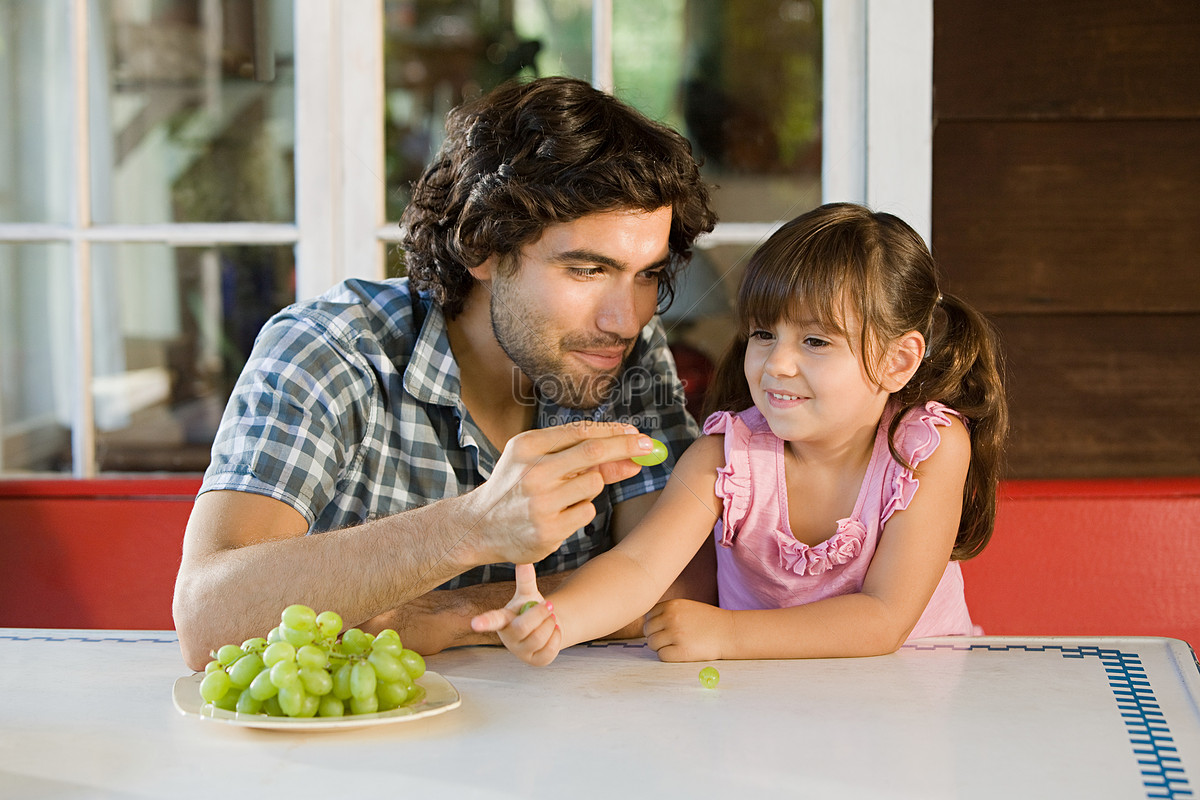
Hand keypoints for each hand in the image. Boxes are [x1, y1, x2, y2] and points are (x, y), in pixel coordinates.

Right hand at [463, 421, 655, 565]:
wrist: (479, 527)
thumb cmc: (514, 487)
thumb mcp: (535, 460)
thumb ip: (578, 454)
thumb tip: (630, 454)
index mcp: (527, 446)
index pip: (581, 432)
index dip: (614, 432)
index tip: (637, 433)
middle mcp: (532, 472)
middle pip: (593, 453)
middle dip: (626, 447)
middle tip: (648, 447)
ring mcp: (540, 503)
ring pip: (593, 485)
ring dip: (591, 486)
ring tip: (565, 494)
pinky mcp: (548, 531)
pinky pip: (586, 513)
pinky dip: (580, 511)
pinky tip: (558, 515)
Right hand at [470, 564, 562, 665]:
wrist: (547, 626)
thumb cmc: (531, 609)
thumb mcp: (528, 594)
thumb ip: (525, 579)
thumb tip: (524, 560)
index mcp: (503, 620)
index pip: (492, 620)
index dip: (483, 622)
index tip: (474, 623)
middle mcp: (508, 638)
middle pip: (522, 627)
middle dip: (539, 614)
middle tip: (548, 605)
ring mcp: (521, 652)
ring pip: (538, 638)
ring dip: (550, 624)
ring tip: (551, 618)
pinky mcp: (536, 661)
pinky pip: (549, 650)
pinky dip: (556, 636)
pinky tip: (554, 630)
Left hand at [643, 599, 731, 662]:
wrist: (729, 632)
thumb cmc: (708, 621)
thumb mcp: (686, 607)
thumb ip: (668, 611)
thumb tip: (647, 622)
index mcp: (671, 605)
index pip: (648, 616)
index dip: (654, 624)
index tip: (664, 629)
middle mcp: (671, 618)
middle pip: (647, 630)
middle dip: (655, 636)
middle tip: (670, 639)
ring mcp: (676, 634)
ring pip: (652, 644)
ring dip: (660, 647)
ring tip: (675, 645)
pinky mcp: (681, 651)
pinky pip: (662, 655)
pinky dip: (668, 656)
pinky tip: (680, 652)